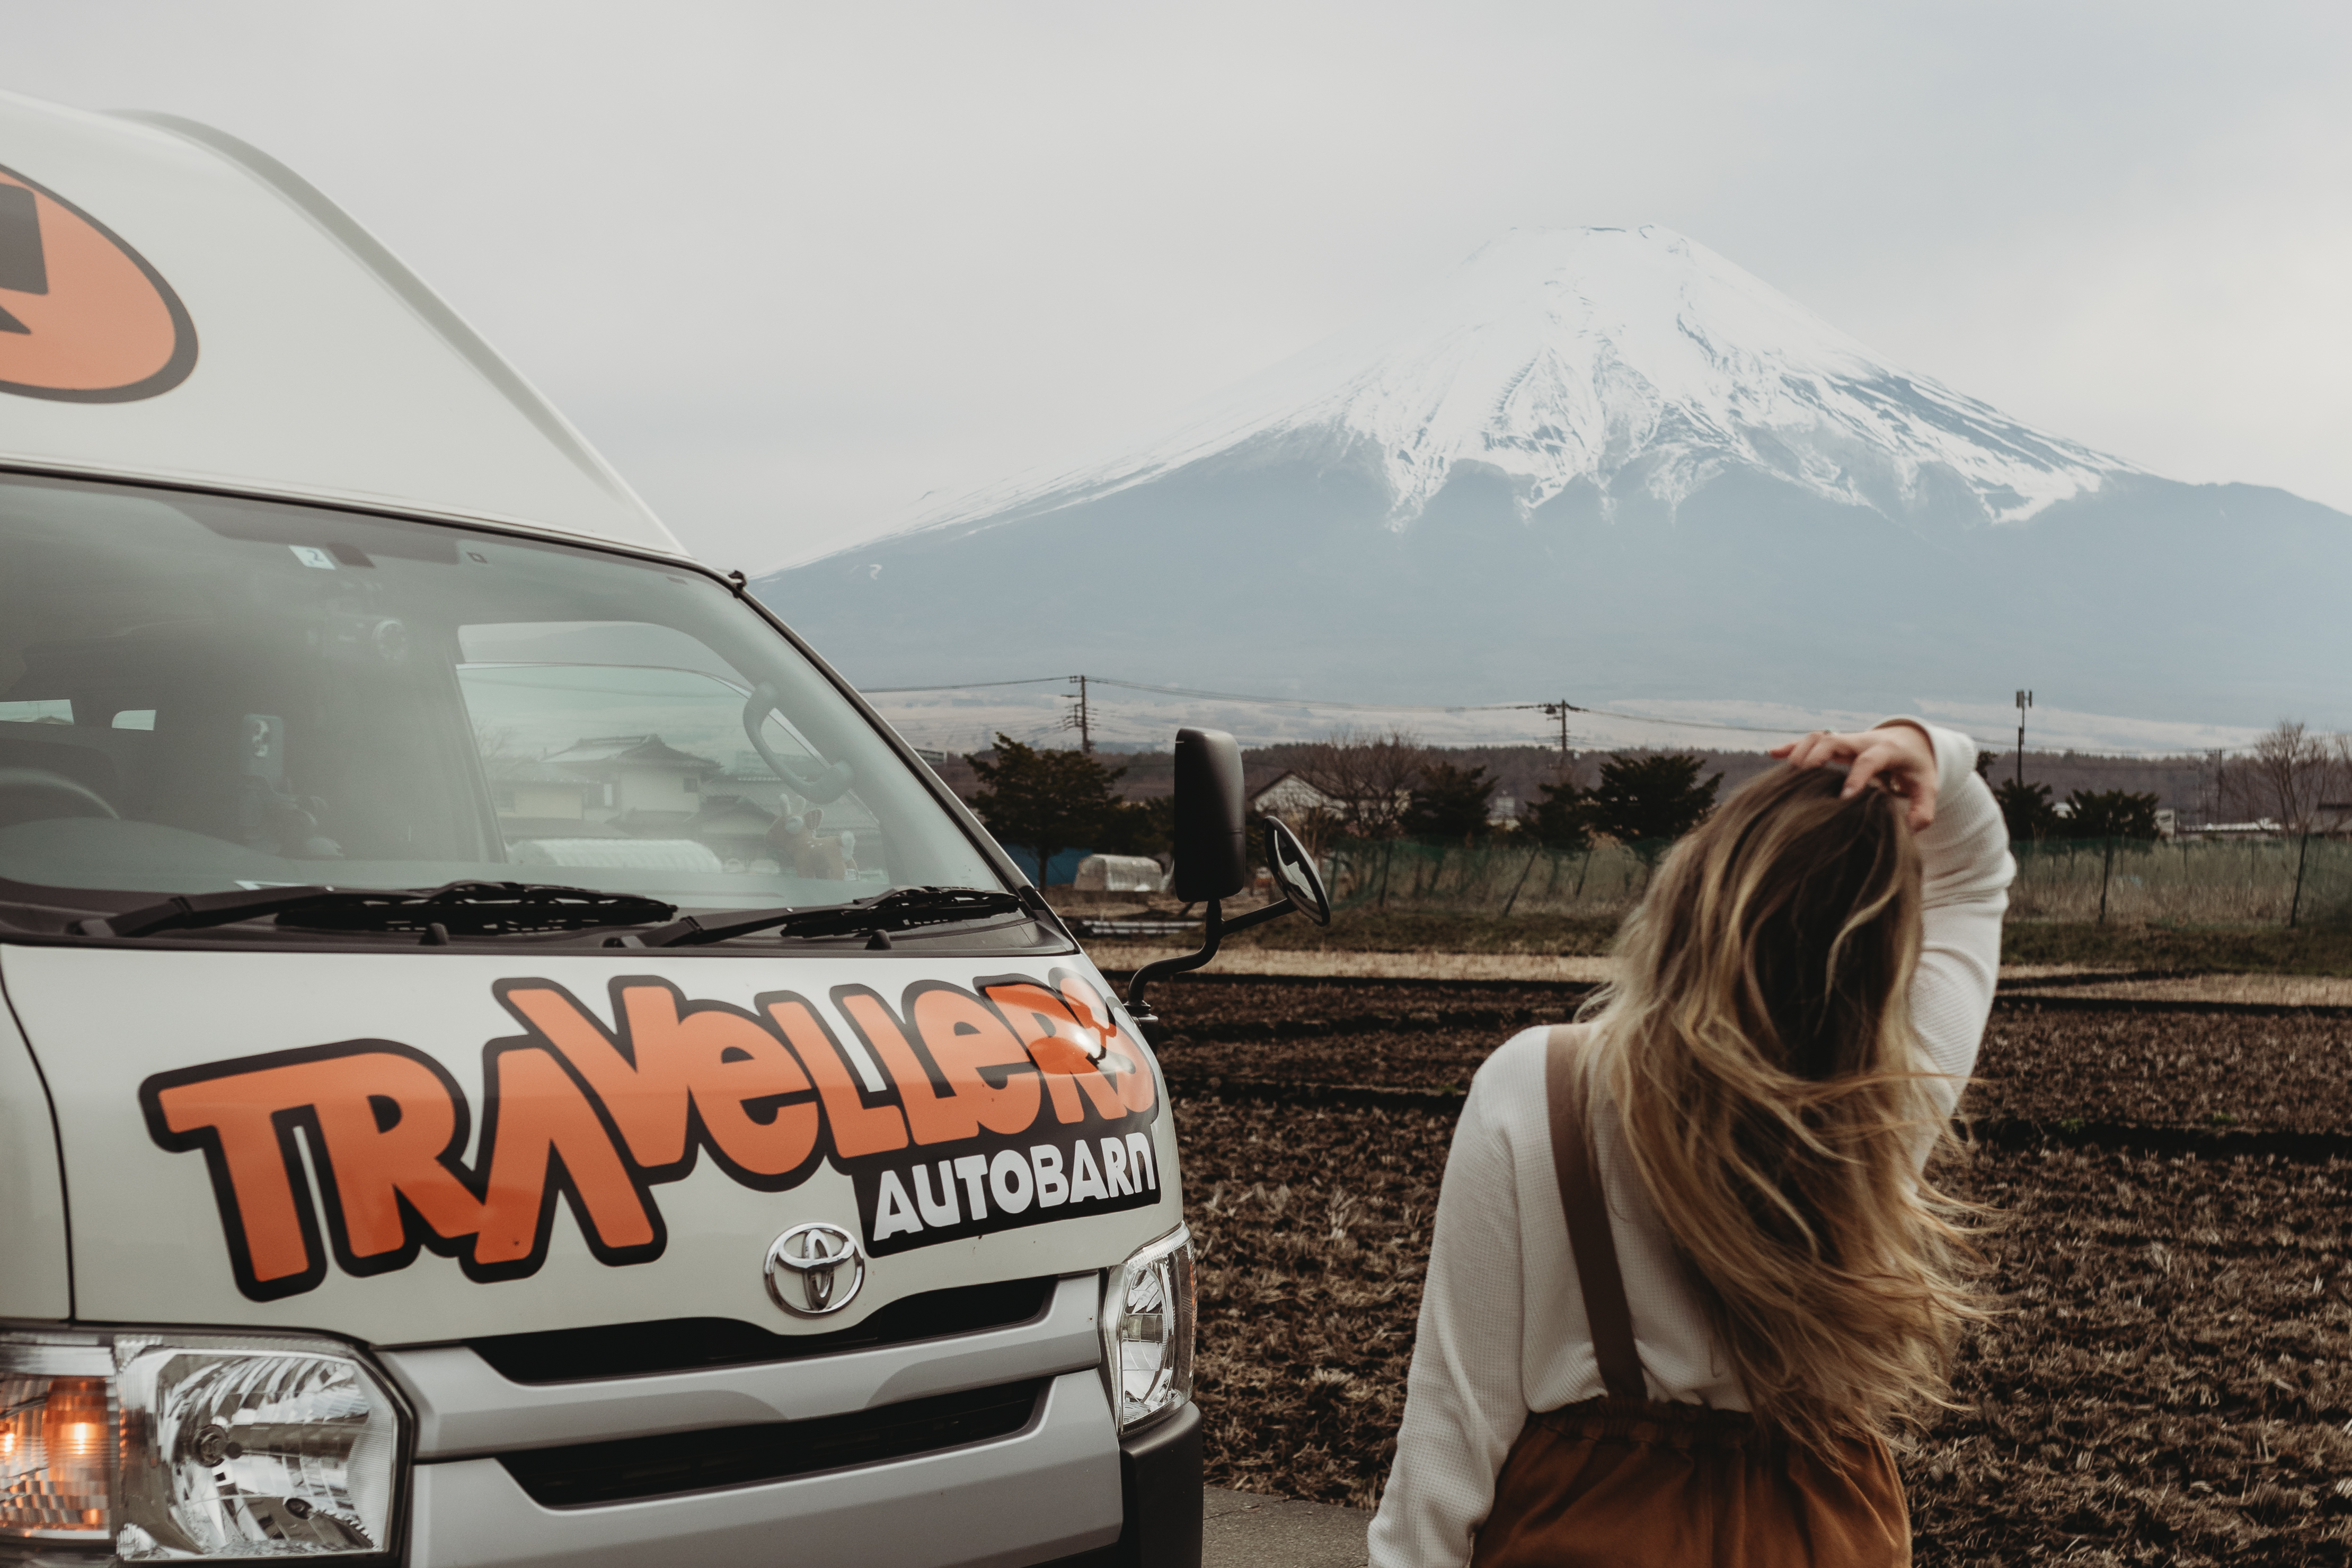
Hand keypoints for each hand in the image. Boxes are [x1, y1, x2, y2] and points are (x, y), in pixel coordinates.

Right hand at [1770, 723, 1938, 830]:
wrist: (1910, 741)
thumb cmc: (1916, 769)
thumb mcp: (1927, 787)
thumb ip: (1922, 809)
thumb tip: (1910, 829)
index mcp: (1887, 750)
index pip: (1869, 760)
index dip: (1856, 777)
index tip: (1844, 798)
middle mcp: (1863, 741)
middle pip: (1835, 740)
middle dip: (1817, 757)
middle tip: (1803, 778)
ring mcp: (1847, 741)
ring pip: (1819, 737)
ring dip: (1801, 751)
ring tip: (1789, 774)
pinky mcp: (1835, 744)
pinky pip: (1810, 741)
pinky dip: (1792, 746)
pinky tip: (1774, 754)